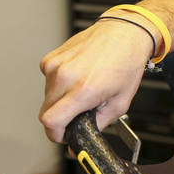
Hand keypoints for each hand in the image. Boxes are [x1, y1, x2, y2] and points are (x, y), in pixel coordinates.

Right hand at [39, 18, 154, 142]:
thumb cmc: (126, 63)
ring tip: (83, 90)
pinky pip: (48, 81)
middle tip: (78, 115)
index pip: (51, 121)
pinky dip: (59, 85)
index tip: (64, 136)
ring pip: (47, 97)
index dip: (56, 135)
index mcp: (83, 90)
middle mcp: (64, 77)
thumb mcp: (120, 102)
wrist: (124, 33)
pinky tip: (78, 77)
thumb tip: (83, 141)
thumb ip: (99, 124)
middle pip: (46, 112)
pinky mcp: (50, 59)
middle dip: (60, 119)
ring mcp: (55, 66)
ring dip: (60, 101)